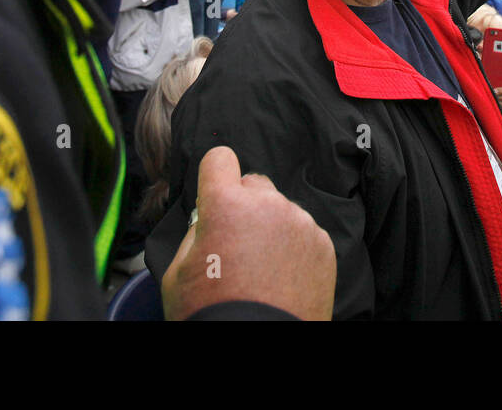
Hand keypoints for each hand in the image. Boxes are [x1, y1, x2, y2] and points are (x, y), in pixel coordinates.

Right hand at [161, 146, 335, 320]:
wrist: (258, 343)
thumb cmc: (211, 312)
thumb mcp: (178, 272)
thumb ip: (194, 232)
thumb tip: (207, 219)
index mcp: (227, 205)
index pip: (219, 158)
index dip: (214, 175)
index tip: (215, 193)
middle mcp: (268, 205)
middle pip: (253, 185)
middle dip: (243, 205)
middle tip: (235, 244)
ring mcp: (300, 224)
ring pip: (280, 210)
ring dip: (270, 228)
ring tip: (261, 269)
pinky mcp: (323, 245)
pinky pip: (303, 232)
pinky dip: (292, 248)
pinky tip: (281, 277)